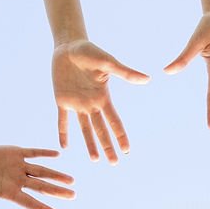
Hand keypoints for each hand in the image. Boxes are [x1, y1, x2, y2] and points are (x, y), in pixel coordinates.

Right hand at [0, 146, 74, 208]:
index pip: (30, 202)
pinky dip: (44, 153)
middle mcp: (18, 180)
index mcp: (10, 192)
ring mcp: (19, 167)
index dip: (42, 208)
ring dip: (56, 175)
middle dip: (57, 191)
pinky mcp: (16, 153)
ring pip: (41, 171)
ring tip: (70, 180)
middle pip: (41, 187)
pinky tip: (57, 155)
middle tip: (73, 195)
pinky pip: (33, 153)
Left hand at [52, 40, 149, 163]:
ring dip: (90, 145)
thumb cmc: (90, 51)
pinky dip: (63, 133)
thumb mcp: (108, 62)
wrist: (70, 45)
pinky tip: (65, 147)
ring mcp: (77, 104)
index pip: (114, 121)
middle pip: (102, 130)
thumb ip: (125, 72)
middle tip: (114, 163)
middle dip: (108, 146)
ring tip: (96, 160)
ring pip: (85, 129)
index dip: (121, 136)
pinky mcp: (62, 100)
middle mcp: (92, 104)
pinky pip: (63, 121)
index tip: (127, 150)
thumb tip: (147, 79)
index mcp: (103, 97)